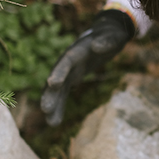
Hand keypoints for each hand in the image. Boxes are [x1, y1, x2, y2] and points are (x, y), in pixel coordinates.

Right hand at [40, 9, 133, 125]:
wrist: (107, 35)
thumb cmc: (111, 35)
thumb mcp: (113, 37)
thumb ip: (106, 42)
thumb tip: (96, 47)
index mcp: (77, 50)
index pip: (66, 61)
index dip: (59, 72)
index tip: (52, 83)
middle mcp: (68, 61)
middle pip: (57, 78)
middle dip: (51, 93)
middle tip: (45, 109)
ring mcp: (69, 70)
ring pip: (58, 90)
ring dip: (54, 105)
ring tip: (51, 123)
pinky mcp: (72, 77)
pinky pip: (63, 94)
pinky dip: (59, 106)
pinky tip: (54, 122)